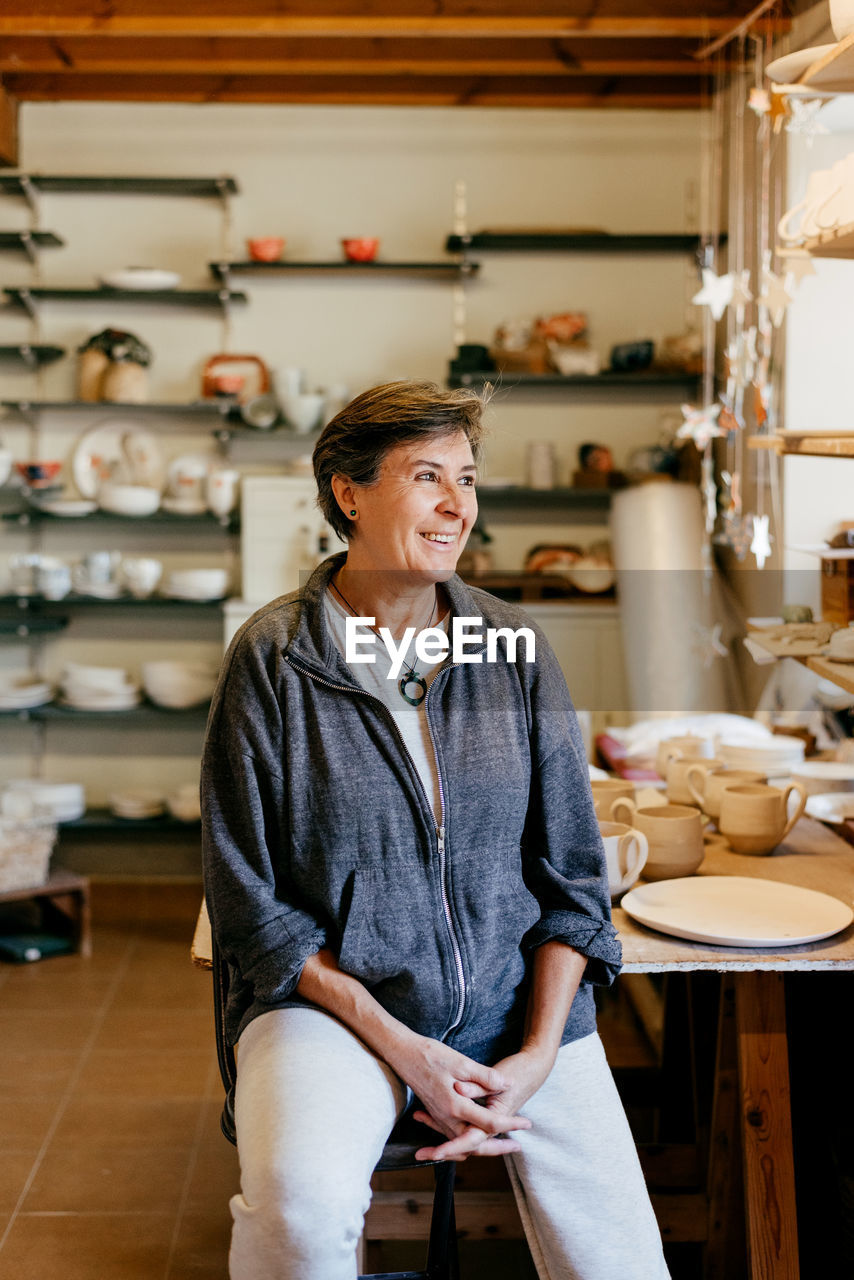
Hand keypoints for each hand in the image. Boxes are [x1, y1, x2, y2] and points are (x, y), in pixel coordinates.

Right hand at [384, 1033, 532, 1160]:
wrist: (403, 1054)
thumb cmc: (431, 1055)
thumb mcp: (461, 1062)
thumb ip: (485, 1077)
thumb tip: (507, 1085)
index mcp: (456, 1106)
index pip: (489, 1123)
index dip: (511, 1124)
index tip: (527, 1123)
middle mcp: (447, 1117)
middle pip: (476, 1144)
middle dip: (498, 1147)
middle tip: (517, 1146)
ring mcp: (439, 1118)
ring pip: (463, 1144)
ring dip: (482, 1146)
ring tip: (501, 1144)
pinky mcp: (435, 1114)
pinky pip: (452, 1136)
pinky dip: (465, 1142)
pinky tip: (474, 1134)